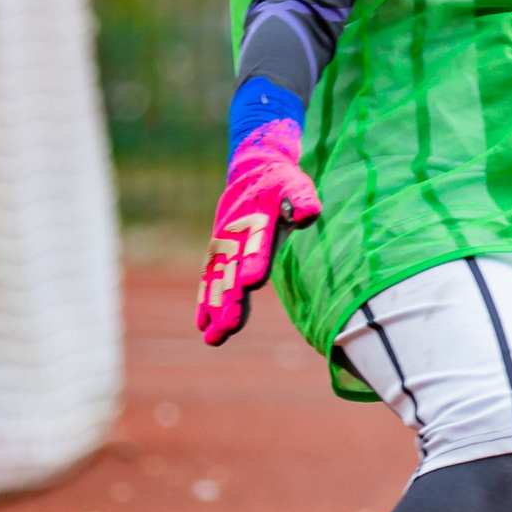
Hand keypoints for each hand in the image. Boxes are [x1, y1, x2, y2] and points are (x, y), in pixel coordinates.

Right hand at [195, 121, 322, 346]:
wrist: (253, 173)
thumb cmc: (282, 183)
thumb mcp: (295, 185)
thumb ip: (301, 200)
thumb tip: (308, 214)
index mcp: (257, 219)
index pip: (257, 243)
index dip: (254, 261)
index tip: (252, 283)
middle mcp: (235, 238)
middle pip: (233, 271)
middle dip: (231, 300)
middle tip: (229, 327)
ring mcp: (224, 248)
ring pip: (218, 283)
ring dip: (216, 310)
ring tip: (214, 338)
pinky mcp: (219, 256)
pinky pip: (210, 281)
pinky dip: (206, 301)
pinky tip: (203, 327)